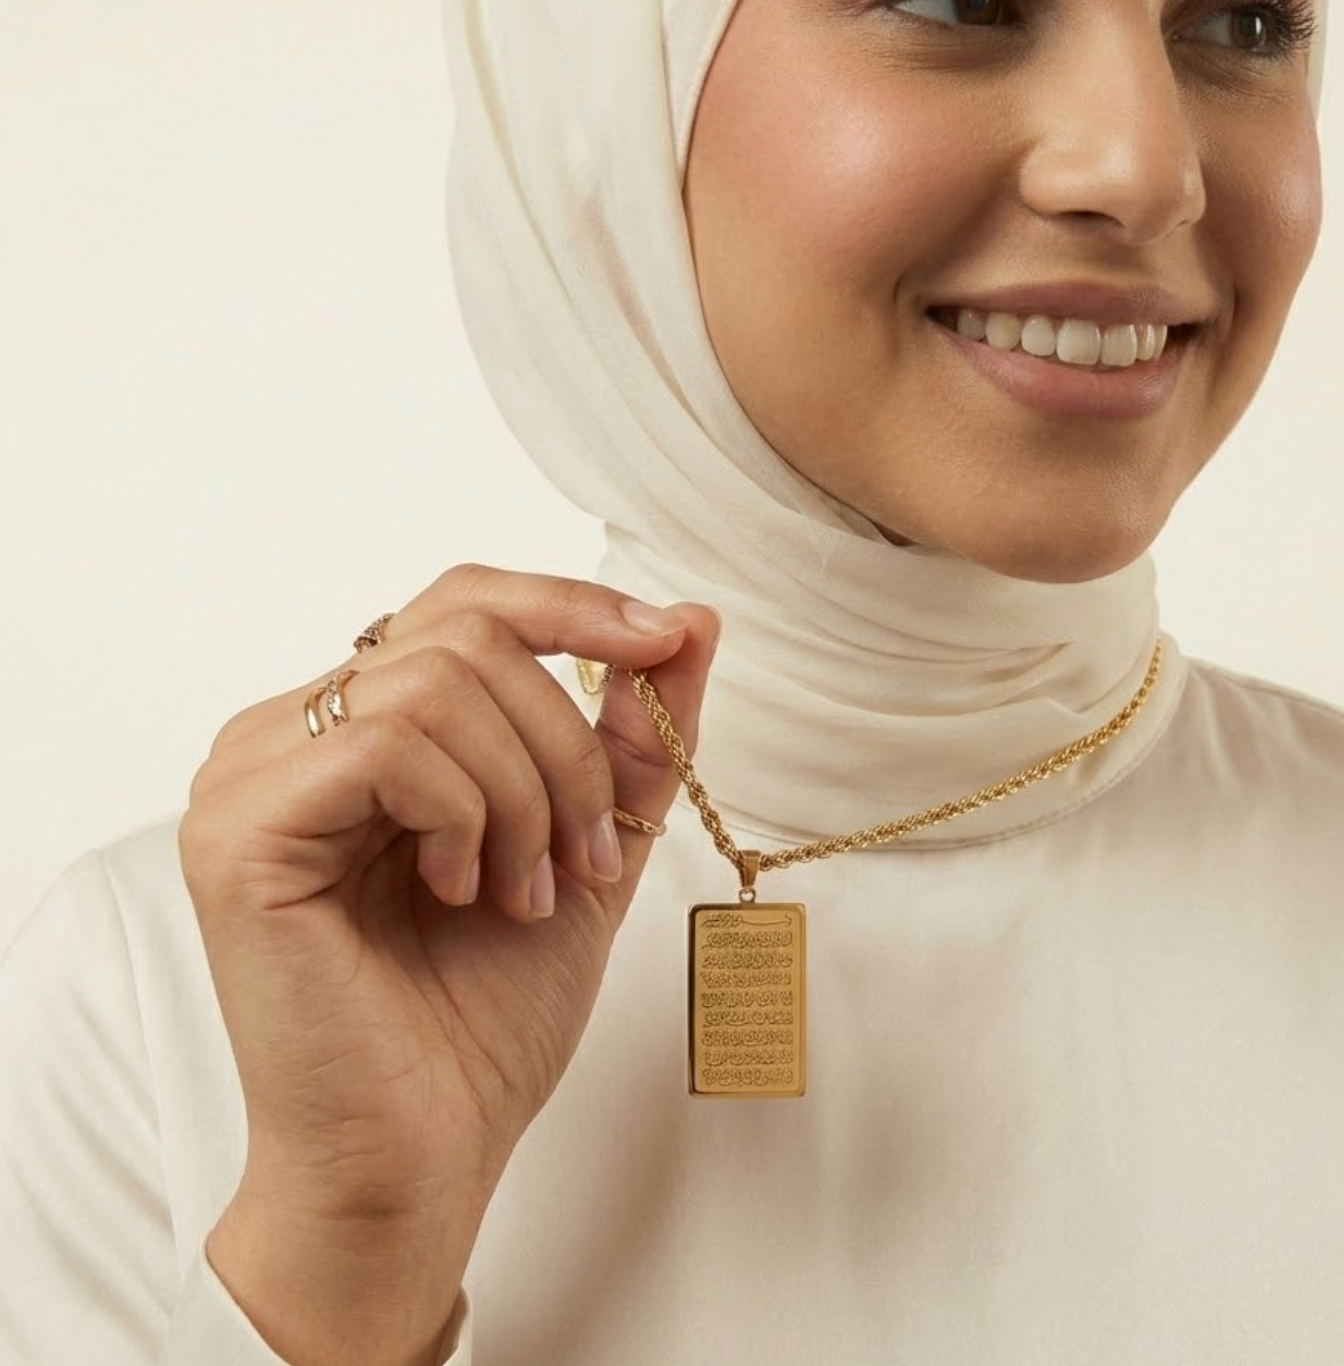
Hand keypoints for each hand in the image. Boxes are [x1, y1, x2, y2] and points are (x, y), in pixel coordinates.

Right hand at [179, 566, 717, 1365]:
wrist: (423, 1154)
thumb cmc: (487, 1013)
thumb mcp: (591, 843)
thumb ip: (635, 734)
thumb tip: (693, 615)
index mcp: (358, 730)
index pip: (461, 603)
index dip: (570, 605)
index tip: (665, 639)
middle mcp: (287, 735)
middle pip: (464, 635)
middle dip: (565, 743)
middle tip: (586, 857)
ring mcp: (249, 777)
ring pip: (436, 683)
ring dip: (524, 791)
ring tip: (525, 891)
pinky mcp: (236, 832)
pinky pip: (388, 745)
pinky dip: (465, 814)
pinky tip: (461, 891)